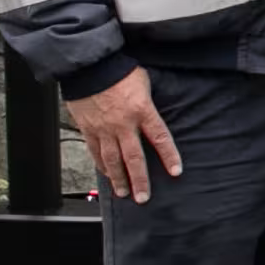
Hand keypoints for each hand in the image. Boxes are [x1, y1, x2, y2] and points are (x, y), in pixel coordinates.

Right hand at [67, 70, 179, 203]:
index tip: (176, 172)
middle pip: (134, 157)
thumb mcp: (146, 84)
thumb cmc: (119, 71)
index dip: (169, 156)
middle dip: (140, 179)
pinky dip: (101, 165)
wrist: (89, 66)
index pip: (160, 138)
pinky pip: (95, 152)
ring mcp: (104, 128)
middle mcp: (123, 124)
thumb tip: (156, 117)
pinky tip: (107, 174)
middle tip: (143, 197)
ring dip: (119, 178)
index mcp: (142, 111)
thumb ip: (150, 104)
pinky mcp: (88, 129)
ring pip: (112, 160)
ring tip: (124, 192)